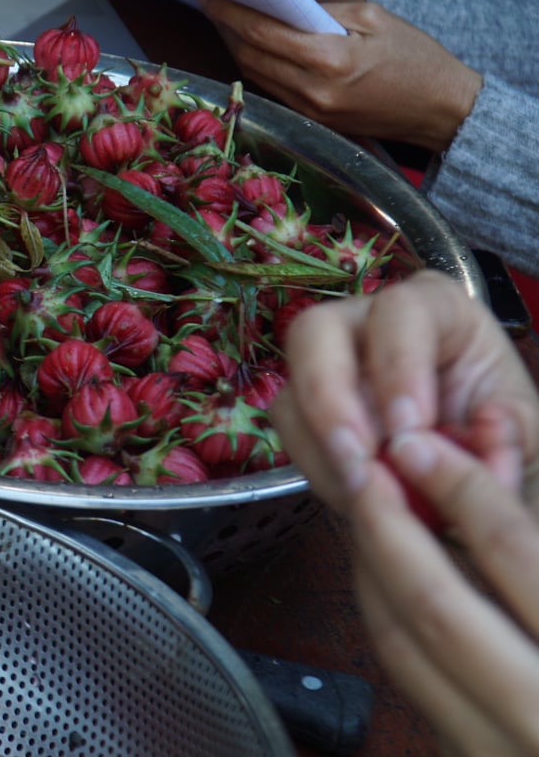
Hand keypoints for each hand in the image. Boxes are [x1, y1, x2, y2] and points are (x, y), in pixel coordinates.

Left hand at [200, 0, 483, 151]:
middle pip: (249, 56)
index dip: (229, 11)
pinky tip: (254, 48)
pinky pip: (272, 90)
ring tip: (227, 22)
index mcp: (329, 60)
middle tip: (213, 3)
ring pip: (255, 75)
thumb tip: (281, 1)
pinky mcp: (312, 122)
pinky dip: (257, 67)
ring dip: (237, 48)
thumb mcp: (375, 18)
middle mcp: (311, 90)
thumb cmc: (416, 57)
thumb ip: (324, 11)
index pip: (261, 32)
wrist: (443, 109)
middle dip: (226, 28)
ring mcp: (310, 111)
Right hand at [270, 270, 534, 511]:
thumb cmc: (507, 443)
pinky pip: (289, 431)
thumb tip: (484, 431)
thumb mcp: (529, 438)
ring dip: (320, 441)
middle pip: (316, 331)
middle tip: (360, 459)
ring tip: (362, 487)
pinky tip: (357, 493)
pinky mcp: (308, 411)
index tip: (410, 427)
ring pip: (292, 384)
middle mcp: (369, 325)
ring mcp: (330, 368)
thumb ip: (517, 436)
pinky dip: (316, 466)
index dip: (398, 364)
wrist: (481, 488)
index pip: (400, 312)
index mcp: (437, 311)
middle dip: (330, 399)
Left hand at [346, 427, 538, 752]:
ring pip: (406, 648)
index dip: (463, 488)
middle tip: (367, 466)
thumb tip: (489, 458)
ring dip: (375, 570)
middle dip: (389, 527)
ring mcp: (499, 750)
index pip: (517, 554)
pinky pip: (414, 681)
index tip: (424, 445)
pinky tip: (391, 576)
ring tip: (371, 509)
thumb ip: (533, 532)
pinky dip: (392, 618)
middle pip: (437, 607)